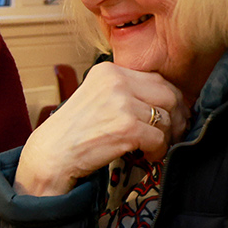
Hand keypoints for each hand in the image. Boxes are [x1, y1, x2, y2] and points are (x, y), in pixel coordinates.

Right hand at [15, 64, 187, 196]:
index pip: (157, 79)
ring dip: (165, 137)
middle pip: (168, 95)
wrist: (50, 154)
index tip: (172, 115)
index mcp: (108, 71)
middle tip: (174, 134)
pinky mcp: (126, 128)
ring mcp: (121, 104)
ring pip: (166, 119)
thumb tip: (168, 99)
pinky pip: (159, 139)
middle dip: (176, 117)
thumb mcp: (95, 97)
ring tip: (153, 148)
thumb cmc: (72, 131)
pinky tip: (147, 155)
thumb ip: (124, 91)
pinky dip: (158, 151)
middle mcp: (116, 82)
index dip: (170, 100)